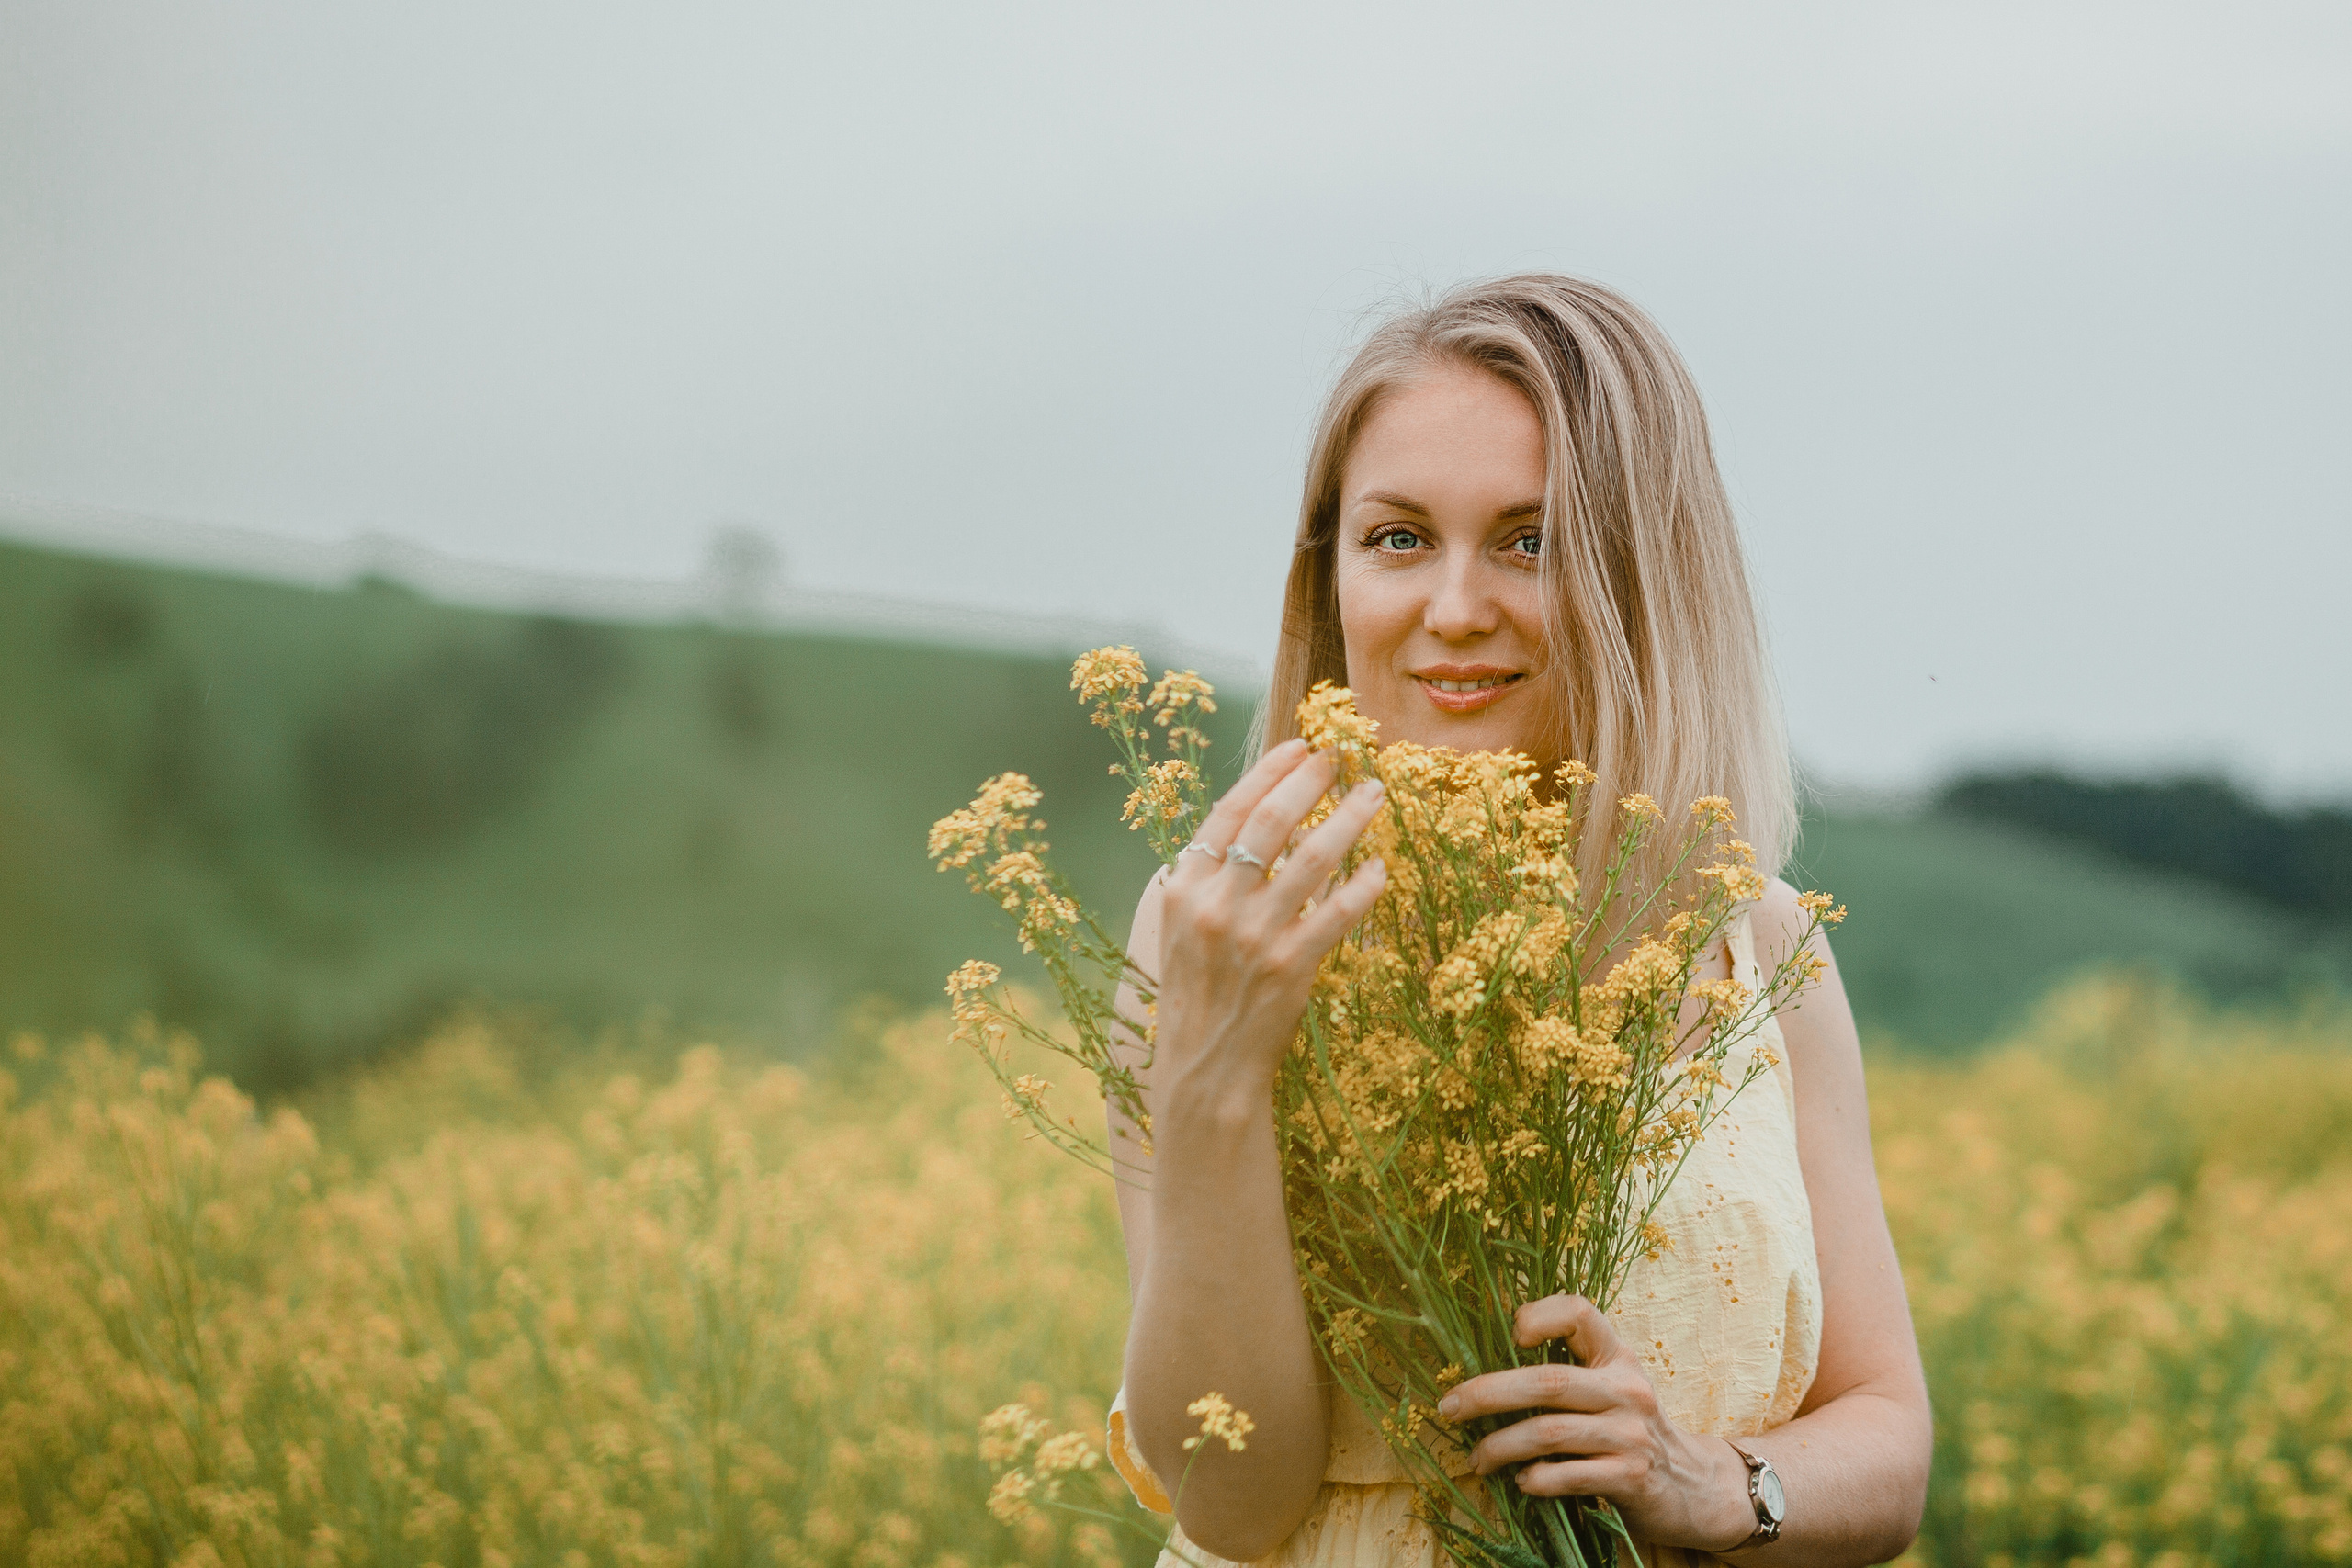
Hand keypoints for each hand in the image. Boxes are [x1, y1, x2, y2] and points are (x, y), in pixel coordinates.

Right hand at [1152, 738, 1387, 1115]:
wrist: (1203, 1070)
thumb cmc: (1197, 997)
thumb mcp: (1184, 930)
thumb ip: (1212, 880)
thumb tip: (1265, 827)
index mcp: (1184, 888)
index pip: (1229, 811)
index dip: (1268, 772)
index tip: (1300, 747)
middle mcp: (1215, 905)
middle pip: (1272, 821)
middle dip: (1312, 780)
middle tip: (1343, 757)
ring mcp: (1254, 935)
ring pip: (1313, 858)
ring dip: (1350, 818)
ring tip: (1375, 795)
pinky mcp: (1290, 967)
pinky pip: (1338, 913)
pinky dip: (1364, 885)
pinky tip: (1381, 867)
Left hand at [1436, 1295, 1756, 1553]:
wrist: (1692, 1485)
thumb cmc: (1630, 1429)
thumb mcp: (1611, 1387)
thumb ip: (1568, 1370)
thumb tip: (1483, 1372)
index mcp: (1616, 1357)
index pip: (1579, 1312)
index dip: (1541, 1314)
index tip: (1511, 1335)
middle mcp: (1626, 1389)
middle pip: (1546, 1381)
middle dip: (1487, 1393)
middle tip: (1449, 1407)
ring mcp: (1630, 1434)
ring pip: (1549, 1432)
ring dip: (1501, 1446)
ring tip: (1477, 1459)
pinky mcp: (1630, 1477)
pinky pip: (1569, 1475)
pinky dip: (1536, 1479)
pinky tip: (1521, 1482)